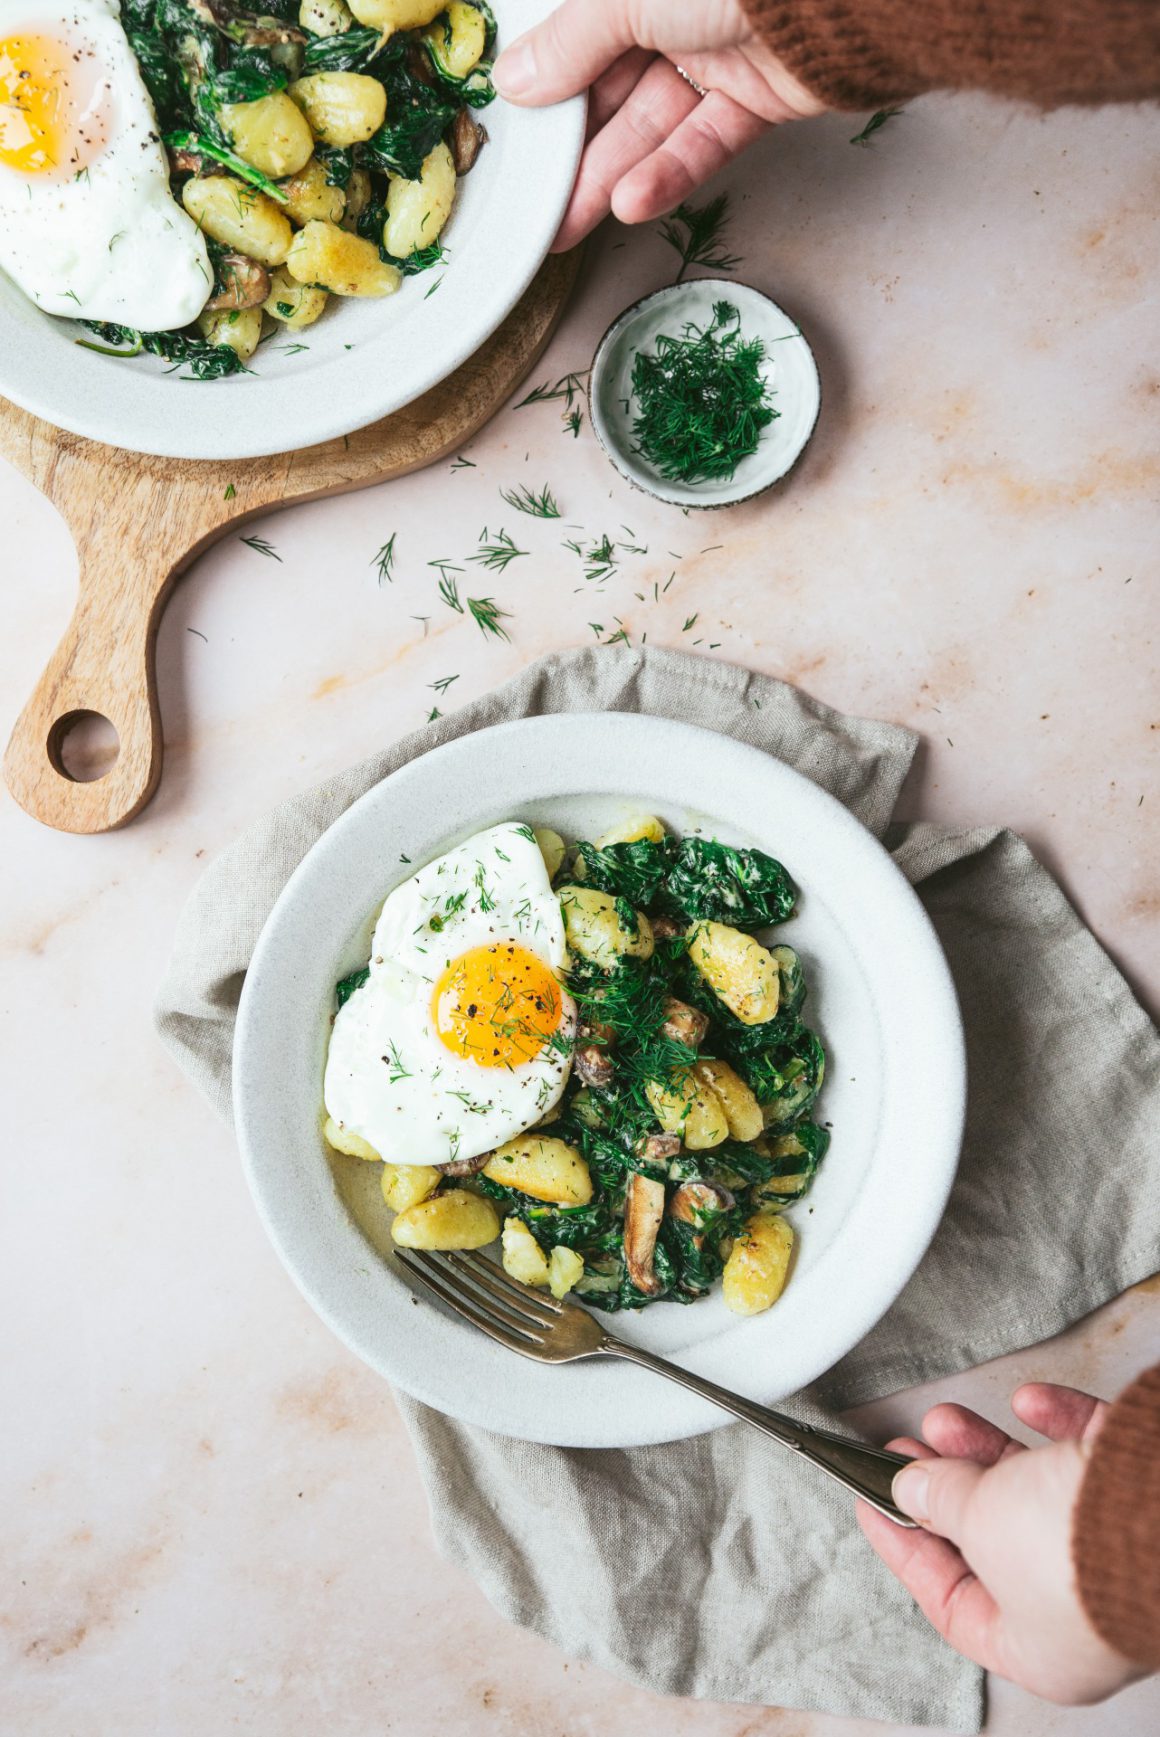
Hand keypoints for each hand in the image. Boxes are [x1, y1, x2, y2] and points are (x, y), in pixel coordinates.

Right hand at [492, 0, 823, 249]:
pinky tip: (632, 203)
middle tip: (535, 203)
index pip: (582, 34)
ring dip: (610, 176)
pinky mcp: (760, 94)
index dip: (548, 85)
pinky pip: (706, 140)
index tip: (517, 134)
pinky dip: (670, 173)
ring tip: (569, 225)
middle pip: (614, 87)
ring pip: (654, 123)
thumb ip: (572, 41)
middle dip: (573, 150)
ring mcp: (721, 51)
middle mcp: (679, 6)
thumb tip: (515, 78)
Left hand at [858, 1384, 1145, 1704]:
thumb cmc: (1084, 1548)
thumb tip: (914, 1488)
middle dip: (946, 1488)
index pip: (953, 1605)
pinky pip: (1091, 1455)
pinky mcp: (1144, 1492)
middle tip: (908, 1451)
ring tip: (945, 1420)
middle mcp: (1085, 1611)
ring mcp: (1118, 1551)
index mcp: (1043, 1652)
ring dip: (987, 1450)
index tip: (871, 1505)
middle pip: (996, 1544)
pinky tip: (1030, 1402)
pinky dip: (1057, 1424)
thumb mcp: (979, 1522)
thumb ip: (940, 1500)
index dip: (905, 1549)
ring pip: (1039, 1496)